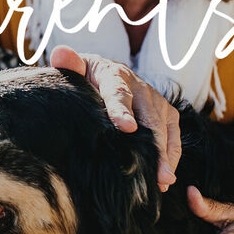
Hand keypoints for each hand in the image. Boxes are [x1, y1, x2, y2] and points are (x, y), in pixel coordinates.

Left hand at [50, 45, 180, 191]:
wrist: (107, 71)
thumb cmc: (88, 77)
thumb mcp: (76, 69)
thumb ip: (69, 64)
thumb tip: (61, 53)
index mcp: (114, 75)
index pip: (118, 94)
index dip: (122, 111)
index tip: (126, 128)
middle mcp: (140, 87)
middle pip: (149, 118)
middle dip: (153, 146)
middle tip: (155, 172)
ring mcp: (156, 100)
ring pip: (164, 130)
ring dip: (165, 156)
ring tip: (163, 180)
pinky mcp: (167, 113)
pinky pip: (173, 136)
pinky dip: (171, 156)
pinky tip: (165, 178)